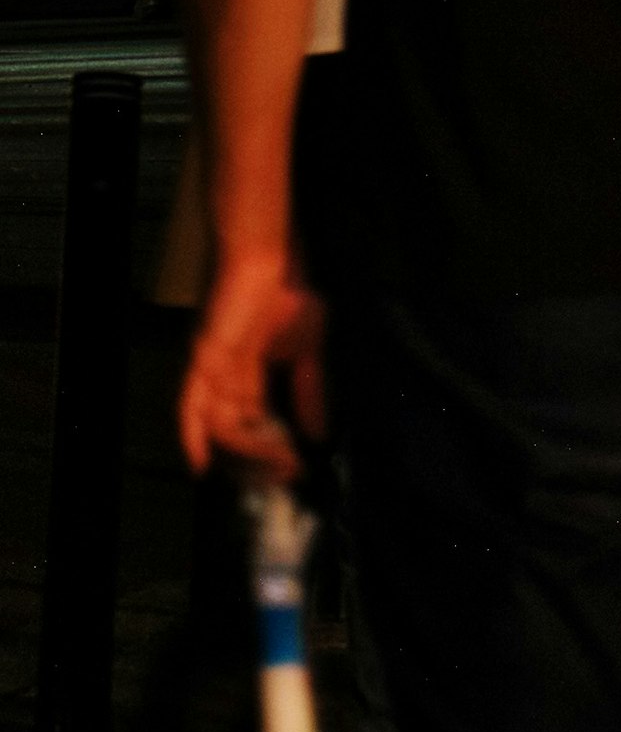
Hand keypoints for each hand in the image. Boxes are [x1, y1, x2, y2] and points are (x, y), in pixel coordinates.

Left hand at [178, 243, 327, 473]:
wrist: (274, 256)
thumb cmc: (289, 291)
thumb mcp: (310, 349)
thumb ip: (310, 392)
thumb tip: (320, 435)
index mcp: (248, 380)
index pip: (255, 429)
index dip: (273, 453)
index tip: (297, 470)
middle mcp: (225, 384)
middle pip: (235, 438)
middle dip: (259, 462)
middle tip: (285, 475)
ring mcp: (211, 374)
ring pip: (220, 430)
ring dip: (247, 452)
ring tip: (278, 459)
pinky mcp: (202, 361)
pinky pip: (189, 407)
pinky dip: (191, 437)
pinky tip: (202, 465)